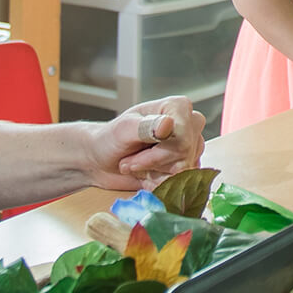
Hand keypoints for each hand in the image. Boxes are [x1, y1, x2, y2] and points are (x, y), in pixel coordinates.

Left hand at [86, 95, 207, 190]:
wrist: (102, 160)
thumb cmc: (111, 139)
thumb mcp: (123, 130)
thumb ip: (145, 126)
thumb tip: (168, 124)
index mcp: (178, 108)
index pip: (185, 137)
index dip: (160, 152)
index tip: (137, 153)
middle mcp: (189, 126)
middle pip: (184, 155)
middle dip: (153, 162)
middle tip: (130, 160)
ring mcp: (190, 148)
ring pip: (182, 171)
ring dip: (153, 173)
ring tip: (135, 164)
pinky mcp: (186, 167)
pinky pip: (180, 184)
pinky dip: (157, 183)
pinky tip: (145, 174)